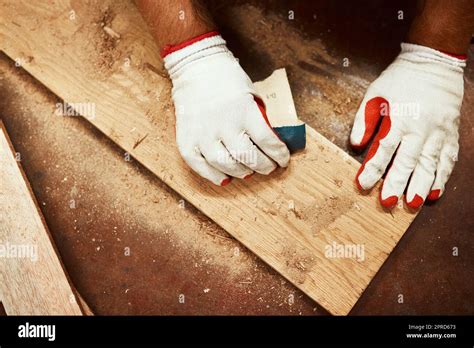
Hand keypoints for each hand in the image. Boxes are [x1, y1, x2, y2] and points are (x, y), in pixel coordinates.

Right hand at [163, 33, 289, 185]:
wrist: (195, 66)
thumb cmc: (227, 79)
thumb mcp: (252, 94)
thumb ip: (260, 118)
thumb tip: (271, 142)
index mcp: (244, 110)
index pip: (267, 142)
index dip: (279, 155)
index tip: (283, 159)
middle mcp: (223, 124)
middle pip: (248, 157)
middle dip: (263, 166)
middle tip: (268, 167)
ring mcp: (203, 134)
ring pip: (225, 165)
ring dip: (241, 172)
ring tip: (248, 171)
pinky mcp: (186, 140)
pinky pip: (200, 166)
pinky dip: (214, 175)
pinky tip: (225, 177)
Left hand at [350, 43, 465, 208]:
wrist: (435, 63)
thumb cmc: (400, 79)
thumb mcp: (375, 93)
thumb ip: (364, 120)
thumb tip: (354, 144)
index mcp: (400, 118)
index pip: (383, 149)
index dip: (372, 169)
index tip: (362, 184)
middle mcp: (421, 127)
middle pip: (408, 161)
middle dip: (397, 183)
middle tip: (388, 203)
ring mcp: (439, 131)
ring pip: (431, 164)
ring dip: (422, 185)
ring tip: (413, 204)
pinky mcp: (451, 133)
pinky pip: (448, 158)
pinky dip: (443, 176)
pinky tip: (436, 191)